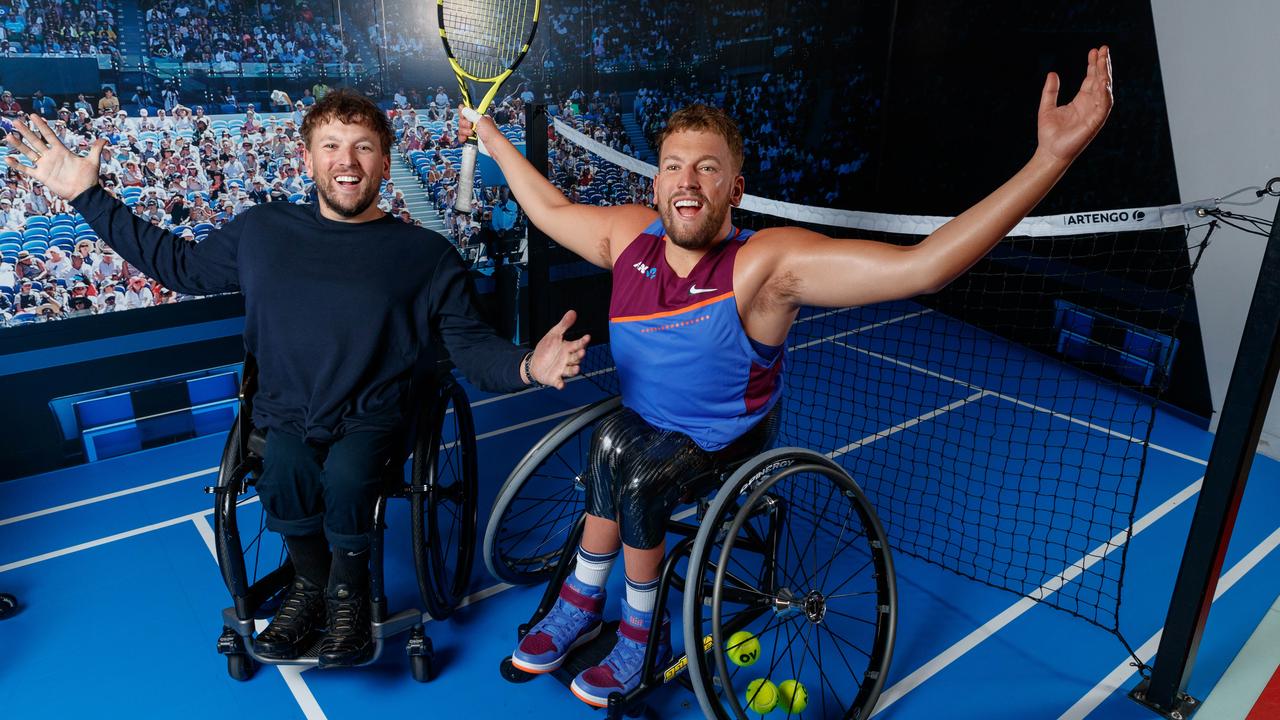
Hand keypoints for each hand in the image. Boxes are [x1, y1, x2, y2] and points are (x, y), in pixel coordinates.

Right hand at [5, 114, 106, 199]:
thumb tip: (104, 139)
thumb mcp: (93, 161)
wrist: (84, 193)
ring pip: (29, 152)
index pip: (49, 135)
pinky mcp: (42, 176)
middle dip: (26, 131)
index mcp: (61, 151)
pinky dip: (17, 165)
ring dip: (19, 145)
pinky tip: (8, 158)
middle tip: (16, 121)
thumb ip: (96, 149)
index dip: (41, 125)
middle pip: (36, 140)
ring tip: (9, 135)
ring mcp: (45, 165)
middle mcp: (51, 156)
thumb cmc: (89, 178)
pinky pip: (27, 169)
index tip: (33, 115)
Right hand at [456, 105, 491, 144]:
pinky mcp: (470, 140)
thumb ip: (469, 113)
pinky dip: (462, 138)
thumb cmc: (490, 132)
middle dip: (464, 124)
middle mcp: (474, 123)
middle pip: (462, 121)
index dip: (463, 114)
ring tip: (472, 134)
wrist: (493, 145)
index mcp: (477, 116)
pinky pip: (461, 137)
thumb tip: (461, 106)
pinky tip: (466, 139)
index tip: (465, 117)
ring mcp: (472, 132)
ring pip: (461, 129)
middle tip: (471, 126)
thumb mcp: (480, 119)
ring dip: (464, 132)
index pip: (466, 112)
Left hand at [528, 310, 590, 389]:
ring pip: (570, 371)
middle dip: (579, 355)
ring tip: (576, 368)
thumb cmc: (547, 348)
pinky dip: (561, 384)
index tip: (587, 337)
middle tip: (581, 352)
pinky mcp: (555, 379)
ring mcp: (562, 370)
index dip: (583, 341)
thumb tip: (573, 312)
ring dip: (574, 370)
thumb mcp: (554, 334)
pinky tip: (561, 385)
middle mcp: (568, 360)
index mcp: (568, 348)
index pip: (578, 344)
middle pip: (576, 358)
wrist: (534, 363)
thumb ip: (564, 324)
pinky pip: (559, 382)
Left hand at [1037, 46, 1112, 162]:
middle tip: (1103, 48)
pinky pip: (1103, 105)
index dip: (1093, 64)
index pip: (1091, 78)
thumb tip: (1052, 73)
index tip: (1094, 50)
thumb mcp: (1046, 107)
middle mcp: (1090, 105)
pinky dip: (1104, 93)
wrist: (1049, 152)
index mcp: (1081, 100)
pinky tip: (1103, 81)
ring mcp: (1094, 113)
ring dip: (1105, 75)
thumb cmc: (1049, 133)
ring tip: (1104, 60)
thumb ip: (1050, 91)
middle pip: (1100, 80)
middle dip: (1103, 65)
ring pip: (1105, 90)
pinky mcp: (1095, 122)